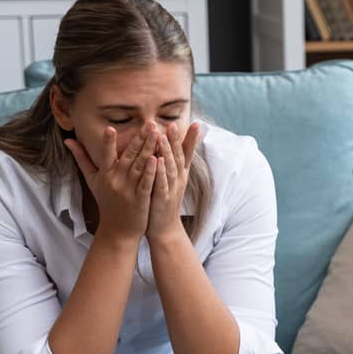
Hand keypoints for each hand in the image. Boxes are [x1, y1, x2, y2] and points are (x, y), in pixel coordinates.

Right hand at [64, 124, 156, 242]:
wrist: (118, 231)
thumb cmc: (106, 203)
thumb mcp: (92, 181)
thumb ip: (82, 158)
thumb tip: (68, 140)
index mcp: (105, 175)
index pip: (106, 155)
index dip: (108, 143)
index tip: (110, 128)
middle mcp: (115, 181)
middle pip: (128, 157)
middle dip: (139, 139)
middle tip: (149, 123)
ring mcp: (128, 190)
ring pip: (139, 167)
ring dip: (149, 150)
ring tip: (157, 135)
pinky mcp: (140, 200)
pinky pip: (146, 183)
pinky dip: (151, 171)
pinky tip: (157, 160)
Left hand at [145, 120, 202, 243]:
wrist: (164, 229)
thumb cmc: (163, 203)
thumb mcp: (170, 182)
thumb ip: (170, 165)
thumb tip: (169, 149)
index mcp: (180, 175)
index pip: (187, 154)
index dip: (191, 140)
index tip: (196, 124)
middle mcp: (179, 180)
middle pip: (179, 157)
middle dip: (177, 141)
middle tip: (174, 124)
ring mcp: (171, 189)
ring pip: (170, 168)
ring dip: (167, 152)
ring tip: (162, 136)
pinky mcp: (162, 199)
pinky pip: (161, 183)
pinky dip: (160, 171)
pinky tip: (157, 160)